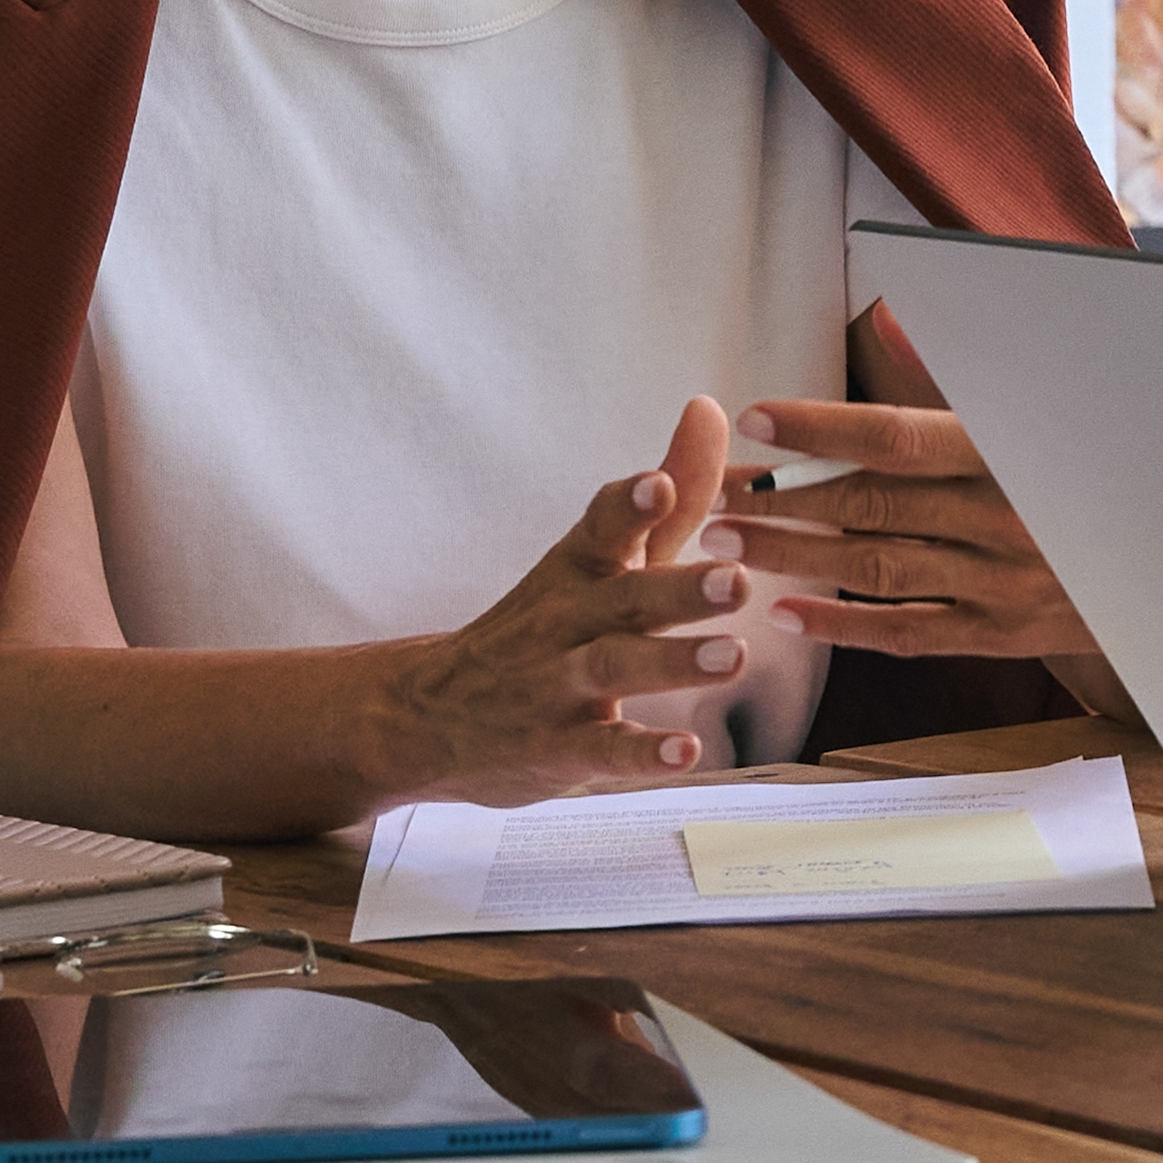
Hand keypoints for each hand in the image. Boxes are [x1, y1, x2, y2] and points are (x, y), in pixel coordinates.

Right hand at [359, 444, 779, 802]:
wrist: (425, 714)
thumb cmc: (543, 624)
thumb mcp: (598, 555)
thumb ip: (669, 491)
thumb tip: (709, 409)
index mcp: (581, 567)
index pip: (602, 525)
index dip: (631, 504)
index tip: (659, 484)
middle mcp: (570, 619)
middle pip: (627, 597)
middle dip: (681, 588)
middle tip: (737, 579)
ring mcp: (560, 685)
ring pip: (617, 668)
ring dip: (673, 662)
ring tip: (731, 656)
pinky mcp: (560, 749)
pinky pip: (602, 751)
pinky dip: (642, 754)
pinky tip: (686, 752)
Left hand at [716, 392, 1107, 667]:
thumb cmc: (1099, 465)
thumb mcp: (1047, 407)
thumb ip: (959, 369)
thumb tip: (887, 315)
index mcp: (1011, 450)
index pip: (897, 436)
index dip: (822, 428)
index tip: (756, 418)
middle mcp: (1005, 518)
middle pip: (871, 506)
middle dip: (785, 497)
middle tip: (716, 493)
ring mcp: (1002, 583)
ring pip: (875, 570)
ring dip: (794, 556)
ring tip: (726, 541)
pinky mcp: (1003, 636)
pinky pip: (906, 635)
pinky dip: (841, 626)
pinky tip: (785, 611)